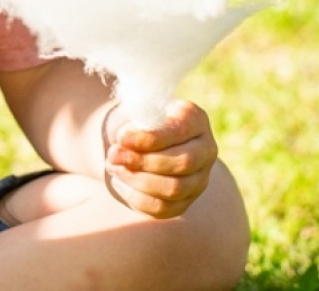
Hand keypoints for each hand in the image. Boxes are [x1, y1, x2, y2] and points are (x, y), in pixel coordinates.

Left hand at [103, 99, 217, 218]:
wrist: (140, 139)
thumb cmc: (139, 119)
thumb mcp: (138, 109)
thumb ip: (135, 118)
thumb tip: (124, 142)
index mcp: (195, 119)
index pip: (179, 132)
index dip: (149, 138)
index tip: (121, 138)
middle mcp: (205, 150)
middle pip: (182, 163)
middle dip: (142, 161)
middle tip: (113, 155)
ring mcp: (199, 179)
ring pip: (174, 189)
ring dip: (137, 180)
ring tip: (113, 167)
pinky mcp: (185, 202)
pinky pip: (162, 208)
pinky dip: (136, 198)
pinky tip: (119, 182)